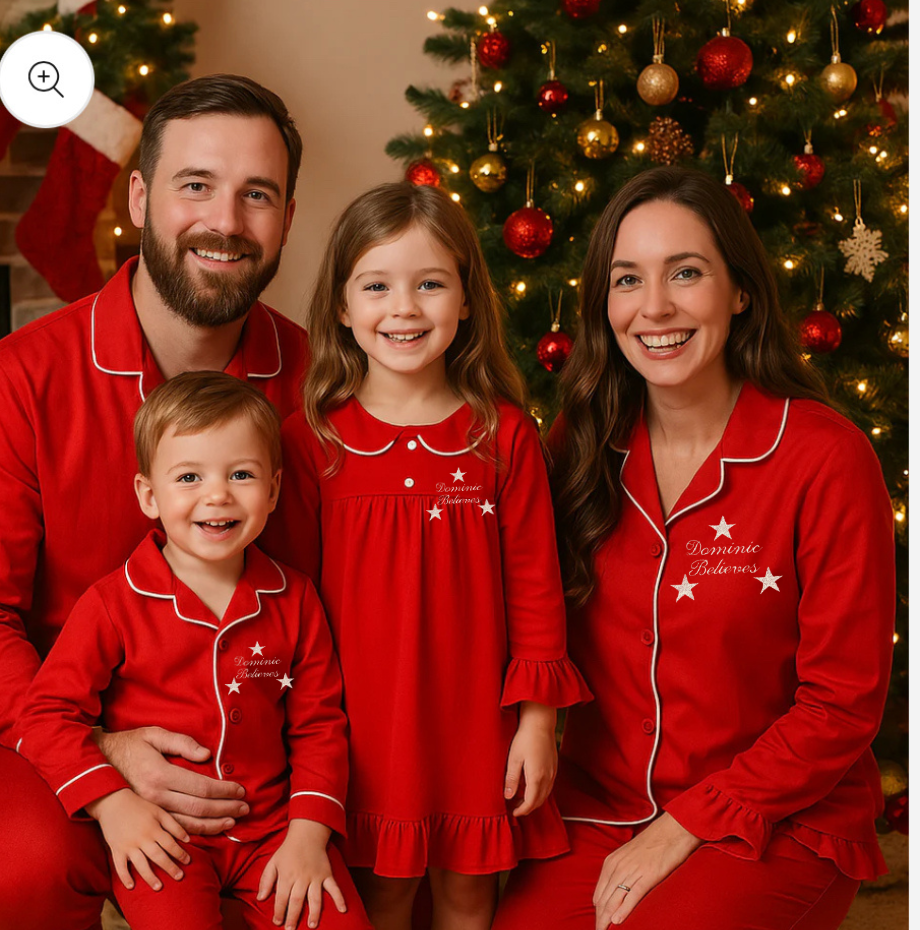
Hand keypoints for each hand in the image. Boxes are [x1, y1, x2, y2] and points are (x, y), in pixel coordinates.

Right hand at [86, 788, 189, 891]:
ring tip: (159, 887)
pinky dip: (125, 877)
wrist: (114, 802)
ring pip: (141, 864)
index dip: (180, 853)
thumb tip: (187, 839)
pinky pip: (120, 866)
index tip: (188, 862)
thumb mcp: (159, 811)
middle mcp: (142, 838)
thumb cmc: (140, 806)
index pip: (170, 844)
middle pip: (158, 856)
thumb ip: (173, 825)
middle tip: (179, 877)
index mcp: (154, 828)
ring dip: (150, 877)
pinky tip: (131, 886)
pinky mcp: (116, 849)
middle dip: (170, 867)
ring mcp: (128, 845)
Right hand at [94, 726, 248, 834]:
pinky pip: (174, 830)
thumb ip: (182, 742)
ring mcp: (150, 810)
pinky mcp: (148, 817)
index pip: (201, 787)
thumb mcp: (154, 734)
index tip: (240, 790)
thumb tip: (207, 754)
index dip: (224, 791)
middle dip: (225, 809)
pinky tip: (209, 830)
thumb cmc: (130, 744)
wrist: (96, 765)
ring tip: (232, 822)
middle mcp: (156, 797)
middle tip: (245, 808)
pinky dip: (195, 832)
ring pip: (187, 825)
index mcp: (160, 774)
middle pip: (198, 808)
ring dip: (213, 825)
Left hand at [257, 820, 346, 928]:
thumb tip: (260, 898)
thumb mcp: (273, 862)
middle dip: (293, 917)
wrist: (307, 834)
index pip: (281, 898)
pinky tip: (343, 909)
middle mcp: (301, 878)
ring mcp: (315, 876)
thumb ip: (266, 880)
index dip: (279, 912)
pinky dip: (339, 898)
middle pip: (297, 901)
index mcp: (287, 875)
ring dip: (314, 913)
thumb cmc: (288, 850)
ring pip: (315, 898)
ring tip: (312, 925)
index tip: (277, 922)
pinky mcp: (326, 874)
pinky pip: (334, 887)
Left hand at [504, 701, 557, 816]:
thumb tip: (508, 796)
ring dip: (535, 800)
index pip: (531, 802)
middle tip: (515, 808)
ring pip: (546, 794)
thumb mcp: (514, 758)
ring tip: (521, 799)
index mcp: (537, 777)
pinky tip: (531, 787)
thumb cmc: (526, 738)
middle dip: (528, 807)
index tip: (513, 813)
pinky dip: (540, 792)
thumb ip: (511, 779)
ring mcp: (553, 772)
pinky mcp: (554, 766)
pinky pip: (549, 786)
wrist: (540, 722)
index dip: (522, 810)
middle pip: (540, 801)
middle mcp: (548, 777)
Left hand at [593, 813, 701, 927]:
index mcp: (612, 861)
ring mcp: (632, 870)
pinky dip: (624, 910)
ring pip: (615, 900)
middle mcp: (618, 866)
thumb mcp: (630, 856)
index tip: (599, 924)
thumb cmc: (653, 843)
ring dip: (607, 919)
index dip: (598, 912)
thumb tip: (616, 892)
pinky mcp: (648, 875)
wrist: (673, 829)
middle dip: (600, 919)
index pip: (599, 893)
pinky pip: (633, 895)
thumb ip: (621, 871)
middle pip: (604, 899)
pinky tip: (617, 921)